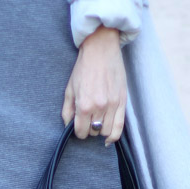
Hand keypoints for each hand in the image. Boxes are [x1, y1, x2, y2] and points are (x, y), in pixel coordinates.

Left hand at [61, 26, 126, 144]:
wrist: (101, 50)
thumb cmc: (83, 68)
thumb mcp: (69, 89)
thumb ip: (67, 110)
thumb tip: (68, 126)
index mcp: (84, 105)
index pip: (81, 132)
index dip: (78, 131)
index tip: (78, 126)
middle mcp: (99, 108)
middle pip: (94, 132)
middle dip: (89, 129)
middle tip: (87, 120)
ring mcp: (112, 105)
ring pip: (106, 132)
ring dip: (100, 130)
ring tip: (97, 122)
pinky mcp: (122, 102)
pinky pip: (119, 127)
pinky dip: (113, 136)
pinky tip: (108, 138)